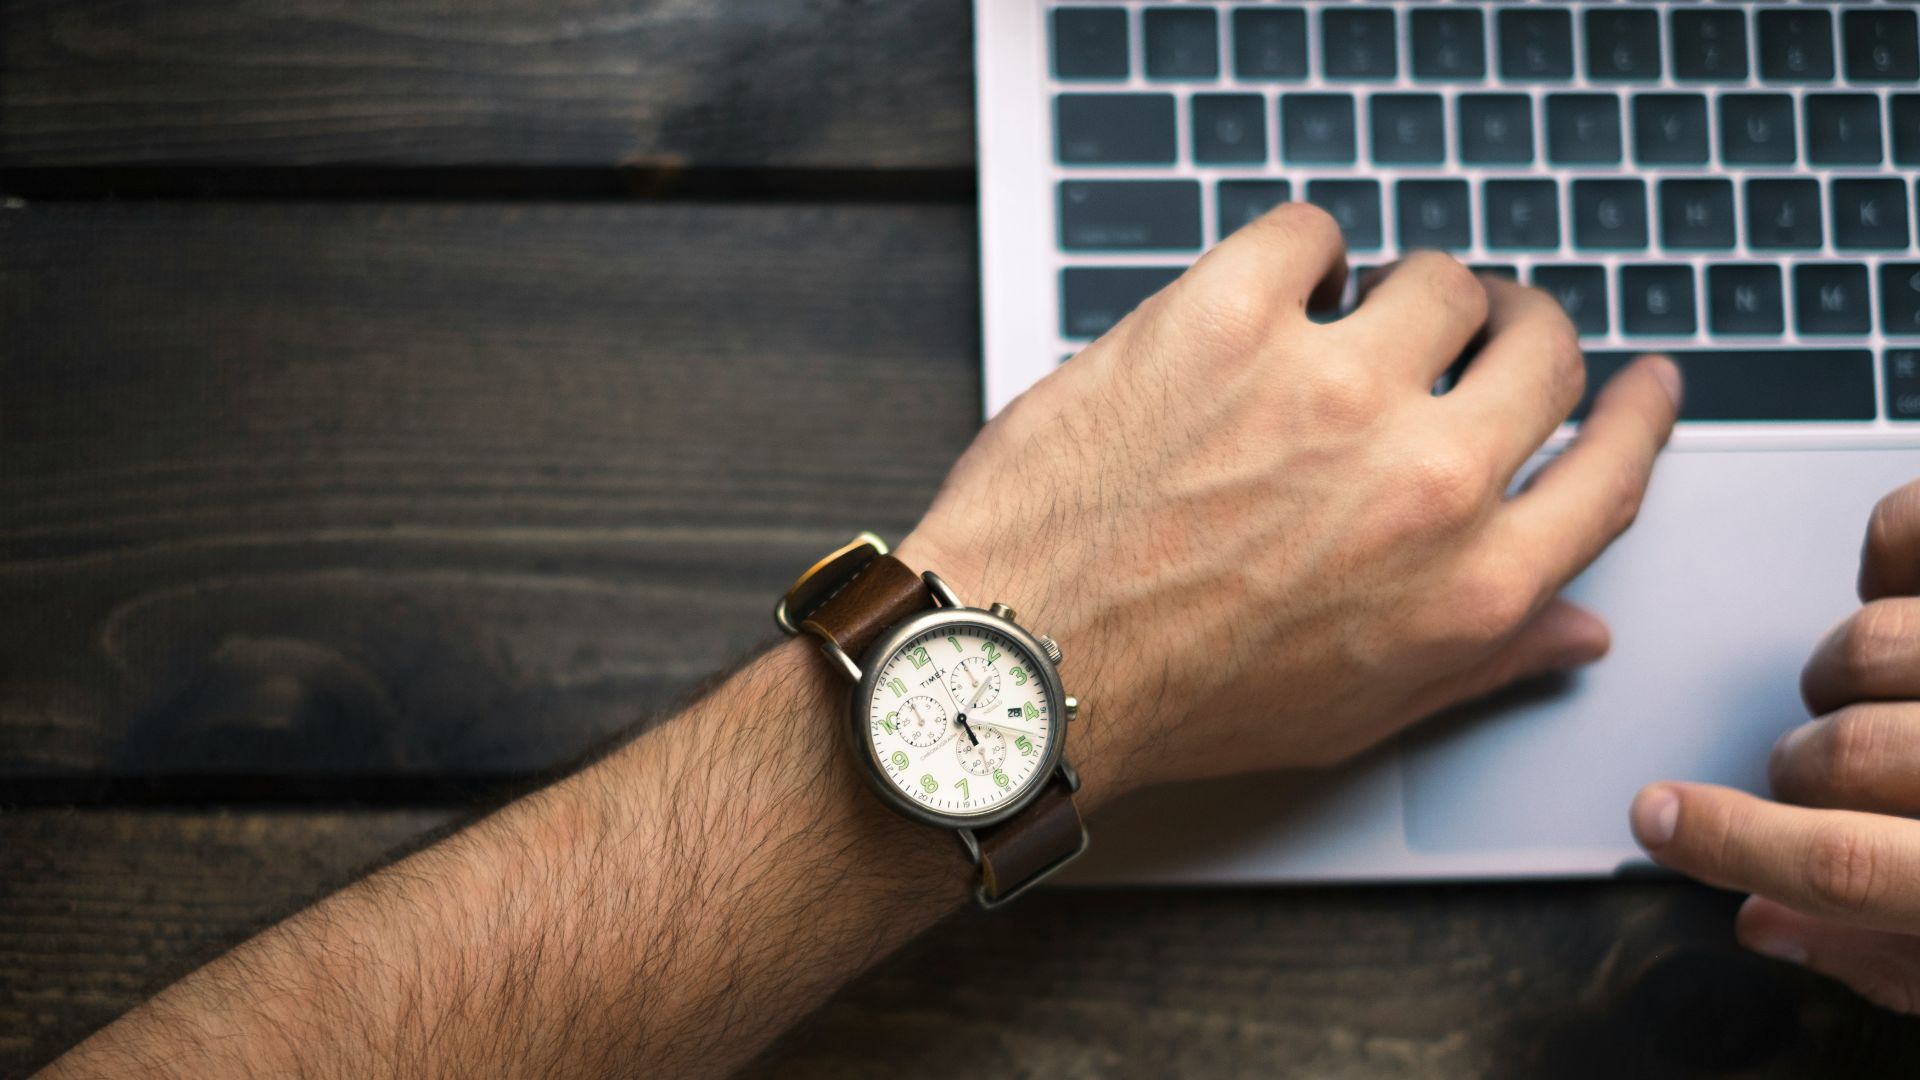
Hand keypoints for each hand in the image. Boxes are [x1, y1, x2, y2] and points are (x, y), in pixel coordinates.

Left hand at [895, 203, 1680, 797]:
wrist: (1024, 665)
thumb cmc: (1174, 699)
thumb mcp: (1356, 712)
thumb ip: (1483, 661)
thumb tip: (1575, 626)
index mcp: (1469, 583)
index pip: (1613, 469)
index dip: (1637, 412)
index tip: (1638, 381)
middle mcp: (1421, 480)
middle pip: (1542, 348)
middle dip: (1520, 332)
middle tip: (1478, 332)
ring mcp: (1326, 388)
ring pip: (1437, 277)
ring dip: (1404, 294)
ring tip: (1349, 323)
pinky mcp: (1225, 320)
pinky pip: (1310, 232)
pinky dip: (1299, 253)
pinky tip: (1271, 294)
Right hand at [1631, 479, 1919, 1014]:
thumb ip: (1898, 957)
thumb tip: (1766, 923)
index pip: (1847, 865)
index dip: (1731, 846)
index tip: (1657, 821)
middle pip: (1840, 754)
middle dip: (1802, 772)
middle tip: (1827, 777)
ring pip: (1866, 644)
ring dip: (1847, 672)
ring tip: (1892, 692)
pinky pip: (1905, 528)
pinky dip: (1886, 551)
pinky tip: (1903, 591)